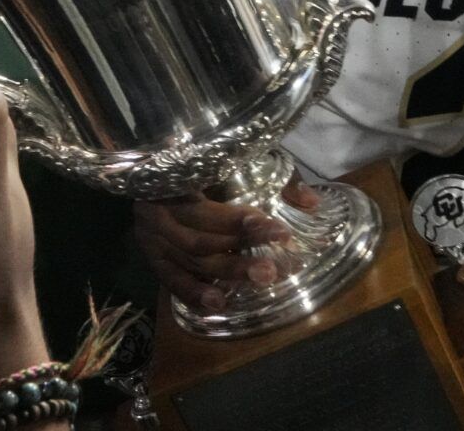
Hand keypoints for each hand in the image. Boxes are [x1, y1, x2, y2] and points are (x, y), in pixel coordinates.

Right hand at [135, 179, 322, 311]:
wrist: (151, 169)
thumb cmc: (204, 162)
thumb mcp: (242, 160)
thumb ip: (277, 179)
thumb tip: (312, 202)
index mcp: (176, 181)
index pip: (211, 207)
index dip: (244, 222)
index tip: (279, 232)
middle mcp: (159, 211)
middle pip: (202, 238)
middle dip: (240, 252)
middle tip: (272, 269)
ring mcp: (151, 237)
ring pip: (192, 260)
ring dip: (226, 273)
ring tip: (260, 281)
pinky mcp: (152, 258)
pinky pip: (171, 280)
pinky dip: (194, 293)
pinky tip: (218, 303)